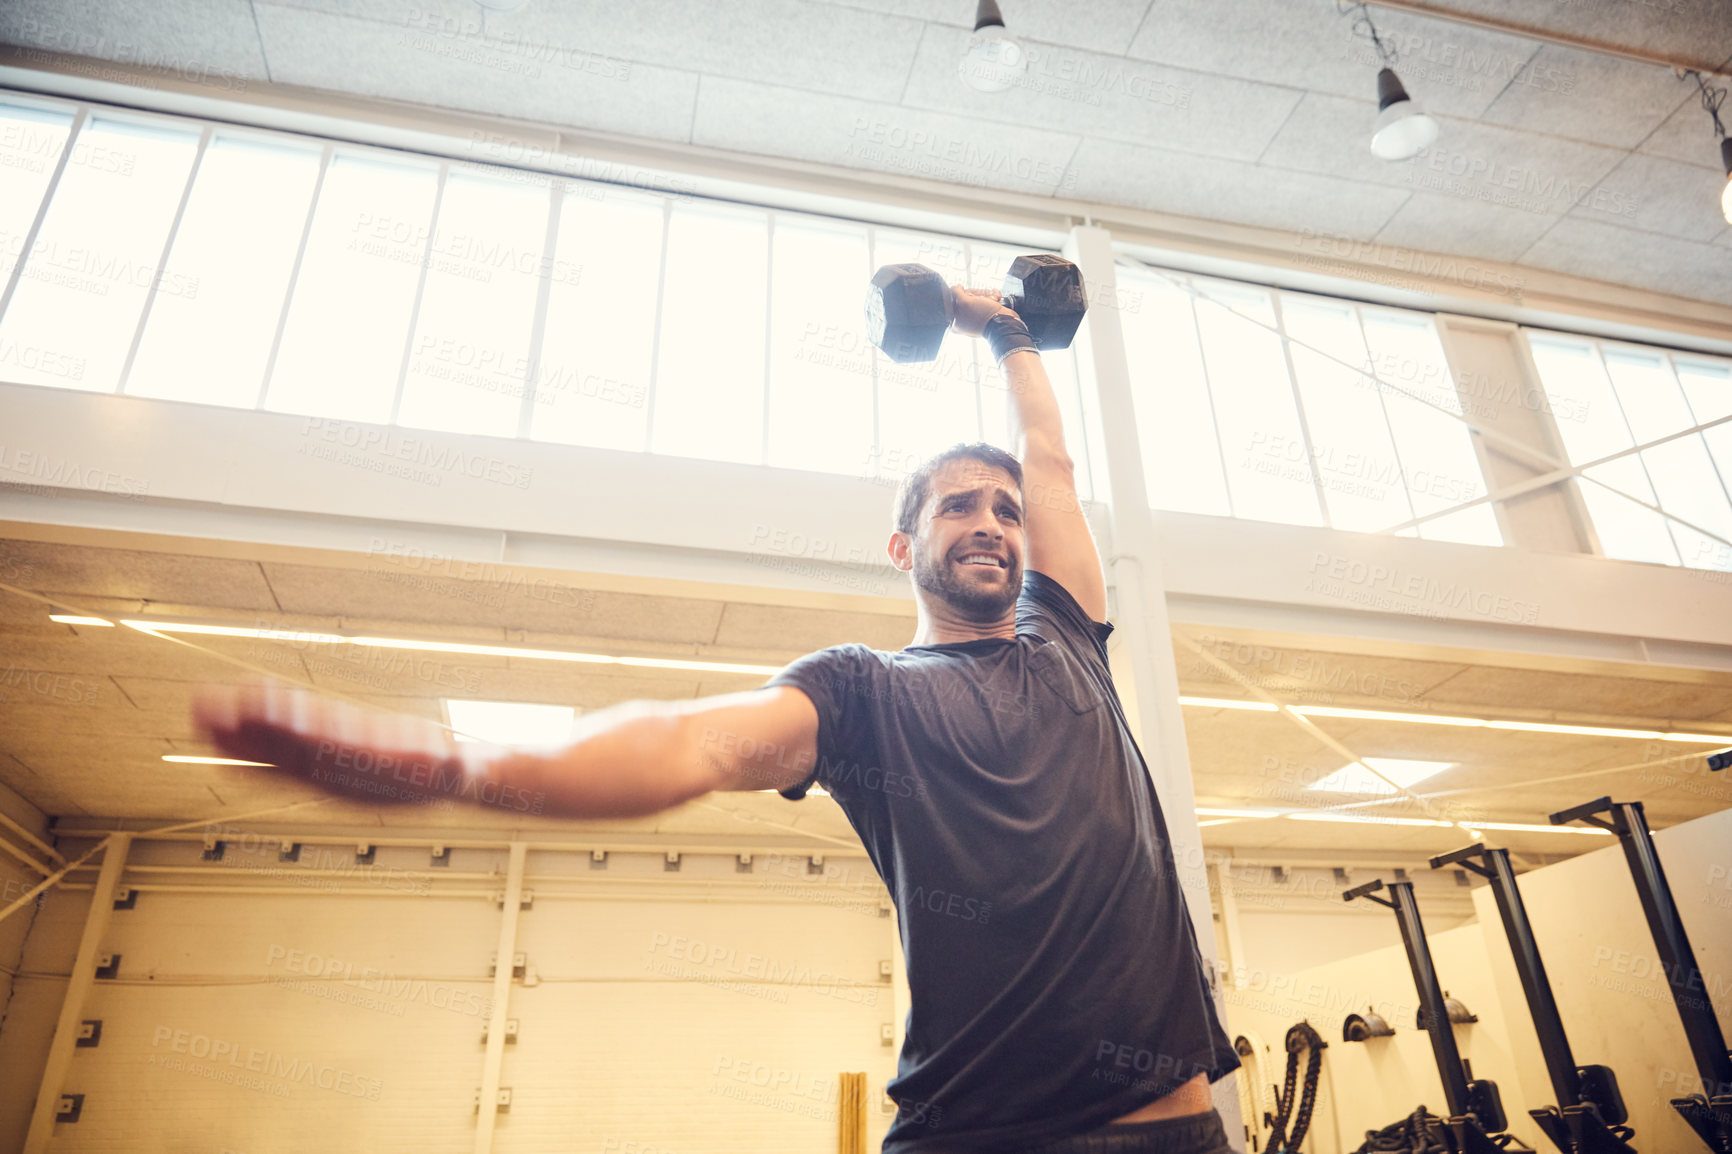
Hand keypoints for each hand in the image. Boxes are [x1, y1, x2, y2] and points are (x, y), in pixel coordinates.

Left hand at [192, 683, 488, 810]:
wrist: (443, 781)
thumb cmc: (448, 772)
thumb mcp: (454, 771)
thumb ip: (448, 767)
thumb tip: (454, 762)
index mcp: (357, 779)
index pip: (312, 755)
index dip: (280, 734)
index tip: (254, 710)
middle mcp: (332, 777)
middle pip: (279, 753)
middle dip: (242, 731)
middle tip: (205, 707)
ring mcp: (323, 767)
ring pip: (273, 748)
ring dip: (237, 727)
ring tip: (205, 701)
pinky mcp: (322, 753)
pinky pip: (283, 744)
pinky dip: (260, 723)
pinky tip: (241, 698)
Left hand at [949, 285, 1016, 336]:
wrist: (1004, 322)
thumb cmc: (984, 316)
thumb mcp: (964, 303)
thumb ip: (955, 293)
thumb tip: (955, 288)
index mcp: (956, 320)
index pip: (957, 299)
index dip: (965, 295)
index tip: (970, 297)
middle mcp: (966, 318)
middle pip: (969, 296)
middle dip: (978, 294)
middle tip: (982, 299)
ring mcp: (978, 314)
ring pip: (980, 295)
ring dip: (988, 294)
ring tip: (993, 300)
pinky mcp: (989, 311)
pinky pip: (989, 297)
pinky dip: (994, 295)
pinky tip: (996, 298)